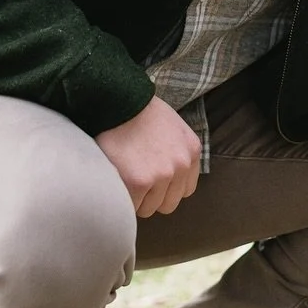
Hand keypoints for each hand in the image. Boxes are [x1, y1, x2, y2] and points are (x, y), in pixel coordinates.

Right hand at [96, 96, 201, 217]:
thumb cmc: (138, 112)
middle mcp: (181, 164)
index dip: (164, 189)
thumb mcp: (172, 127)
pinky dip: (121, 198)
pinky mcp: (140, 181)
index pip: (184, 190)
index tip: (149, 179)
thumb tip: (167, 182)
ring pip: (149, 208)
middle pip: (168, 204)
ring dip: (134, 198)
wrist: (117, 99)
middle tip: (133, 178)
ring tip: (123, 175)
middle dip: (150, 197)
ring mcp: (163, 174)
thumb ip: (176, 153)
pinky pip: (131, 206)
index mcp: (191, 150)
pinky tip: (115, 179)